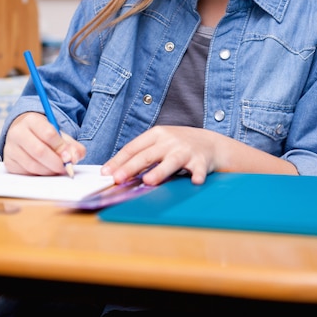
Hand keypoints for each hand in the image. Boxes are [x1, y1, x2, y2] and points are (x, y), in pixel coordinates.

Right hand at [3, 112, 85, 174]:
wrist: (24, 133)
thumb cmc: (44, 134)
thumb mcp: (59, 134)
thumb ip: (71, 145)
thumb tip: (75, 157)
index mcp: (31, 120)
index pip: (48, 134)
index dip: (61, 148)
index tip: (70, 157)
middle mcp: (17, 132)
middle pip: (39, 151)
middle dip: (56, 163)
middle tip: (65, 168)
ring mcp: (10, 148)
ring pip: (32, 165)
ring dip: (48, 171)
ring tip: (56, 170)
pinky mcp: (8, 162)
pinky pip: (25, 173)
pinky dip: (38, 175)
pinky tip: (45, 170)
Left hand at [102, 125, 223, 185]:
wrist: (211, 143)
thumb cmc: (179, 145)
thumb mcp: (159, 143)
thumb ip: (141, 154)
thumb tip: (118, 171)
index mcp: (156, 134)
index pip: (133, 148)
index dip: (118, 161)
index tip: (106, 173)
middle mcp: (170, 141)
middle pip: (148, 155)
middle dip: (131, 167)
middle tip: (118, 179)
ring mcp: (186, 150)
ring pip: (171, 161)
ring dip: (160, 171)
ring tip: (149, 181)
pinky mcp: (201, 160)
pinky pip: (198, 169)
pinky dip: (197, 175)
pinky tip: (195, 181)